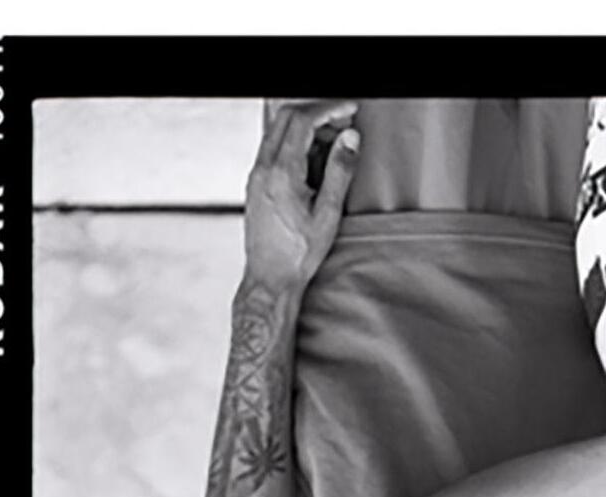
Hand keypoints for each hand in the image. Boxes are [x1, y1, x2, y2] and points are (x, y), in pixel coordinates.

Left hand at [243, 99, 359, 293]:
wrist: (270, 278)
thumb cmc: (297, 255)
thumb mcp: (328, 214)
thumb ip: (339, 171)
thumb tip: (350, 139)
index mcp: (281, 172)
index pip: (303, 120)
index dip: (329, 109)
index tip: (349, 109)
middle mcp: (263, 167)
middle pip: (286, 116)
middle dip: (317, 112)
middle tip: (342, 122)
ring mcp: (256, 174)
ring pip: (278, 130)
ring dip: (306, 127)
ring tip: (332, 144)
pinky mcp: (255, 182)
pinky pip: (273, 147)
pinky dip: (294, 142)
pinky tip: (313, 161)